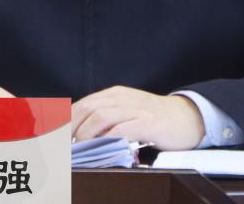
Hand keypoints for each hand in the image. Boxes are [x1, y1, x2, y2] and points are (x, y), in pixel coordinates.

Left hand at [71, 86, 204, 150]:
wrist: (185, 116)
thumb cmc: (153, 117)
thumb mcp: (126, 111)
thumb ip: (106, 117)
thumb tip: (79, 133)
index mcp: (114, 95)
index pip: (82, 104)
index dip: (66, 121)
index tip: (57, 137)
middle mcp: (122, 98)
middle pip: (88, 109)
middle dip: (72, 128)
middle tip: (65, 146)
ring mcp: (135, 108)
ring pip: (101, 117)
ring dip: (87, 134)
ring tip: (81, 148)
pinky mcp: (147, 122)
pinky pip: (122, 128)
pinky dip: (109, 138)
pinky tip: (104, 147)